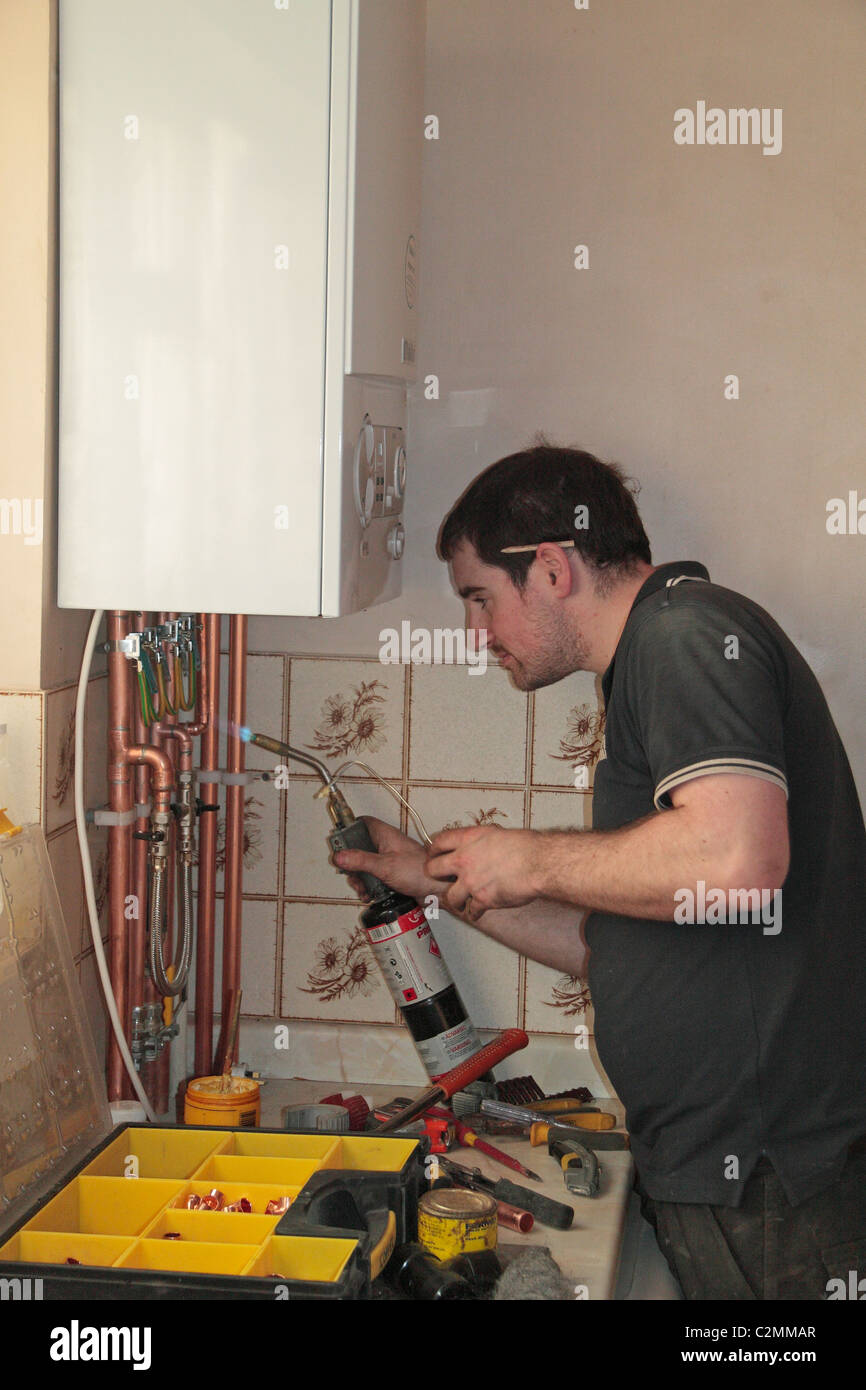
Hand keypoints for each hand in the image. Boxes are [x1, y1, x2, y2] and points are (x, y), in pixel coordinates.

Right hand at [332, 816, 439, 902]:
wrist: (439, 890)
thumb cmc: (420, 872)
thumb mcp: (385, 866)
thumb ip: (360, 861)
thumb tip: (339, 856)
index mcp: (385, 835)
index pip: (361, 823)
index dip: (348, 830)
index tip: (338, 844)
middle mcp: (386, 845)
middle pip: (358, 848)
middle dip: (351, 864)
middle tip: (351, 875)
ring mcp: (388, 860)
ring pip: (365, 865)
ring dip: (360, 879)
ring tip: (363, 890)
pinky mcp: (392, 874)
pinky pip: (374, 878)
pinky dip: (369, 887)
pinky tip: (370, 895)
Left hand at [424, 825, 541, 919]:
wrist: (538, 863)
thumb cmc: (525, 846)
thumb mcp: (497, 834)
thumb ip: (482, 842)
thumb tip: (480, 847)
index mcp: (468, 839)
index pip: (438, 842)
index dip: (433, 850)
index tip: (433, 855)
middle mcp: (464, 860)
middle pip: (433, 869)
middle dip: (434, 875)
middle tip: (439, 878)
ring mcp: (470, 881)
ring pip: (450, 897)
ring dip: (456, 900)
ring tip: (461, 901)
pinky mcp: (482, 899)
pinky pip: (472, 912)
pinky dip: (476, 913)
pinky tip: (479, 910)